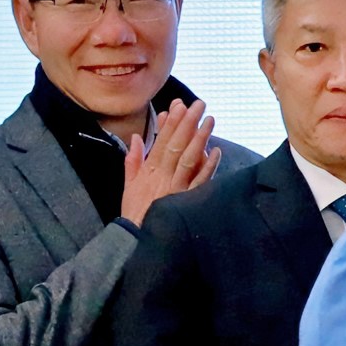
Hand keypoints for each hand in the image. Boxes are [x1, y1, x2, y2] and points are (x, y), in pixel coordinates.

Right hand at [119, 98, 220, 225]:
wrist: (137, 241)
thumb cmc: (134, 214)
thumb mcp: (128, 186)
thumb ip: (132, 161)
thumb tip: (136, 138)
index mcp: (148, 171)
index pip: (161, 142)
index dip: (170, 123)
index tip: (178, 105)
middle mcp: (162, 177)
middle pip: (176, 145)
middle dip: (187, 123)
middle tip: (199, 104)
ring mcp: (176, 189)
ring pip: (188, 159)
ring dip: (199, 138)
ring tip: (209, 120)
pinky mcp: (186, 202)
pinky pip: (199, 183)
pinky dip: (208, 167)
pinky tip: (217, 152)